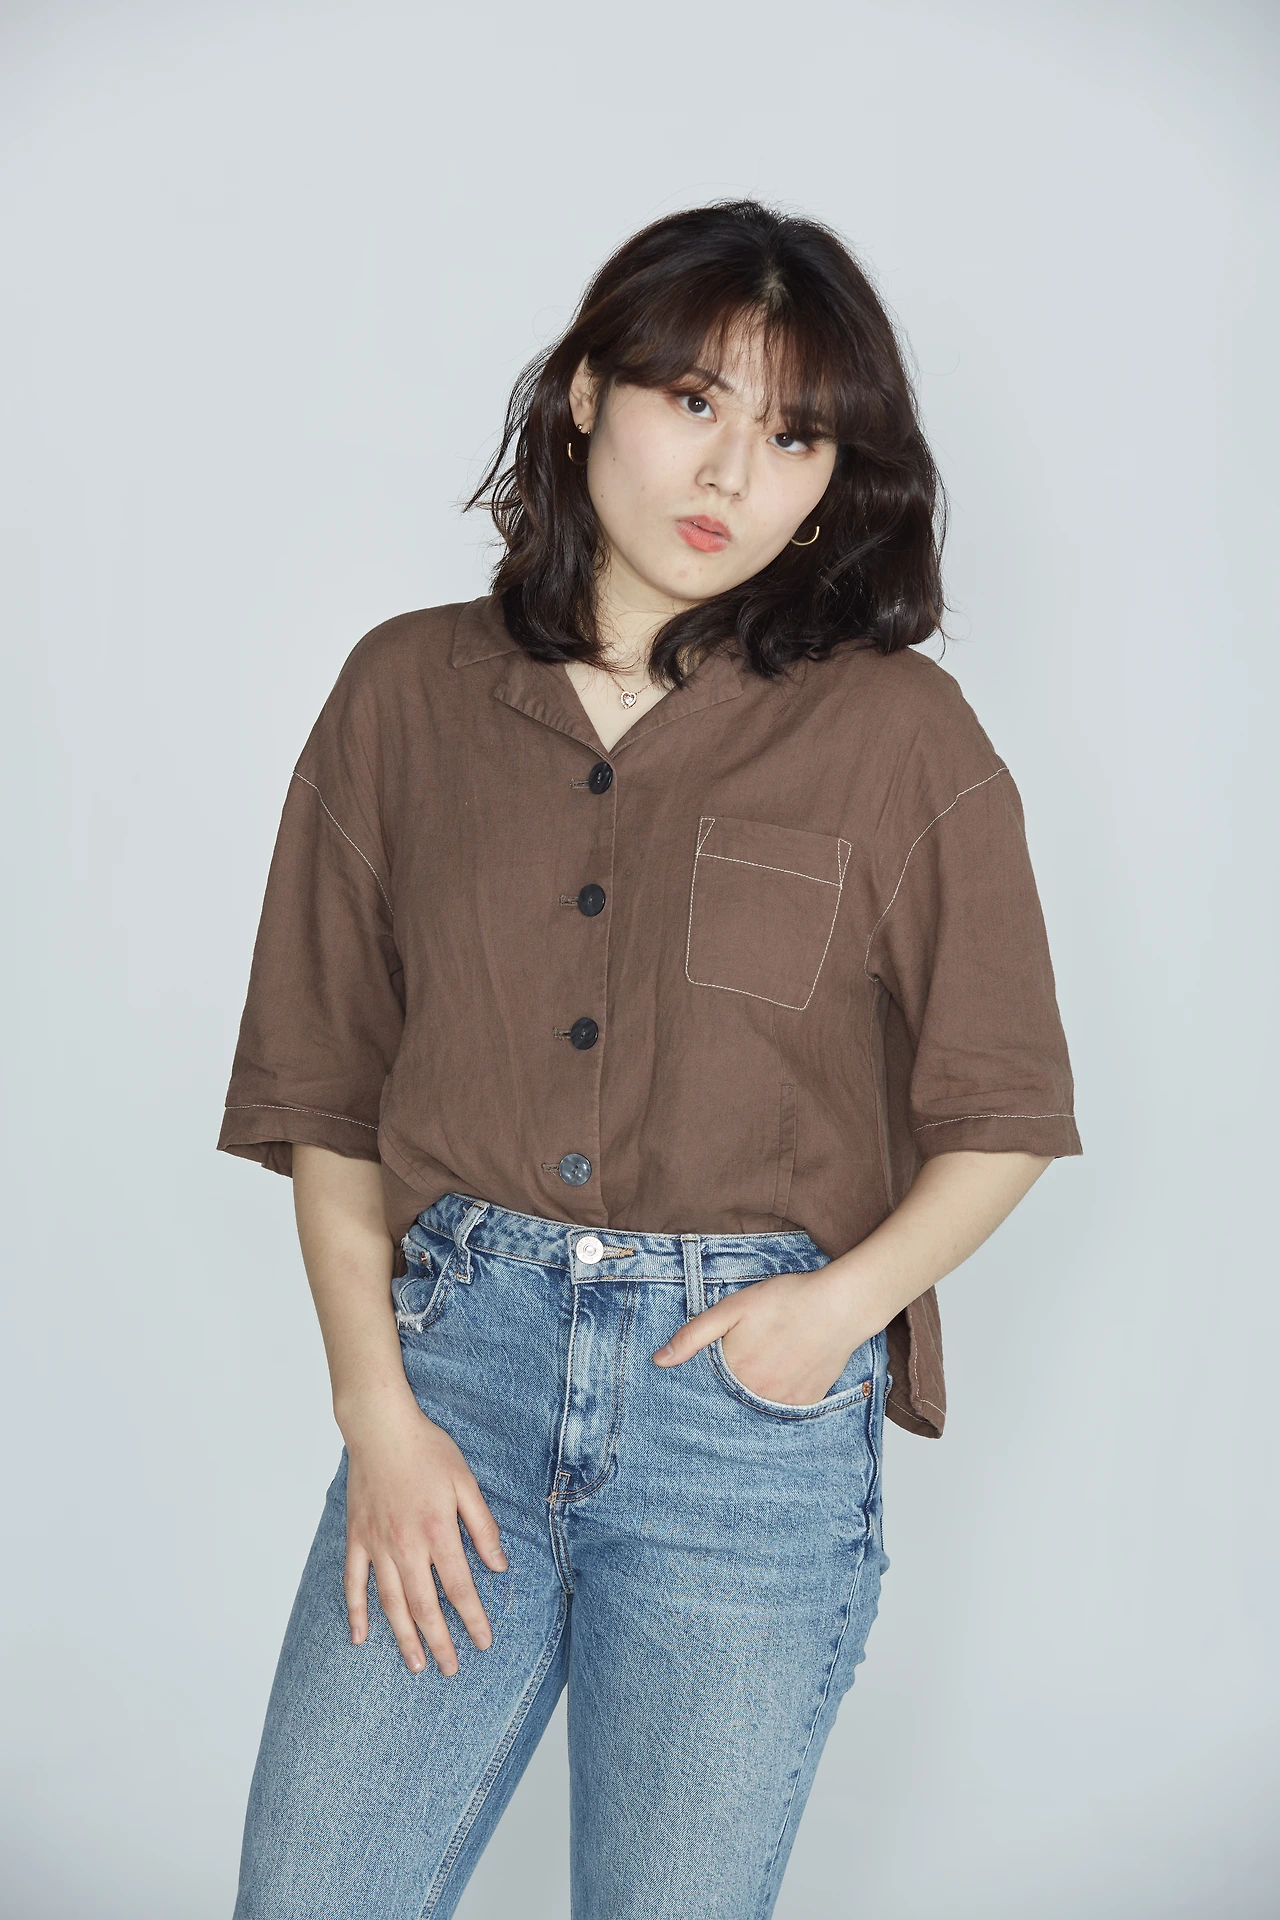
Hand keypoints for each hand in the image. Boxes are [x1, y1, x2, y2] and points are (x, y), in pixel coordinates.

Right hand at [342, 1393, 508, 1675]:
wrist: (381, 1428)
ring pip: (391, 1603)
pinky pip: (353, 1583)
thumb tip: (499, 1565)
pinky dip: (356, 1612)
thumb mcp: (466, 1482)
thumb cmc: (427, 1450)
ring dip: (403, 1637)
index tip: (484, 1642)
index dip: (473, 1618)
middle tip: (450, 1669)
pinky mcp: (356, 1539)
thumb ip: (482, 1526)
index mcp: (437, 1532)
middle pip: (424, 1606)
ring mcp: (377, 1545)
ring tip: (415, 1665)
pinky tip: (361, 1637)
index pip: (459, 1587)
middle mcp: (405, 1546)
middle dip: (440, 1641)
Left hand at [651, 1267, 880, 1405]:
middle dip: (731, 1388)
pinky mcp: (809, 1402)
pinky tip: (786, 1371)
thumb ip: (693, 1336)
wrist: (839, 1305)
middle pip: (733, 1401)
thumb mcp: (731, 1309)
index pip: (708, 1390)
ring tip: (766, 1365)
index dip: (707, 1381)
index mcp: (735, 1375)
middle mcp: (758, 1397)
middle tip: (747, 1360)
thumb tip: (659, 1361)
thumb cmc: (785, 1301)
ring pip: (758, 1406)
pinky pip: (785, 1408)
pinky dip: (780, 1395)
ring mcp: (785, 1403)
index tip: (711, 1371)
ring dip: (756, 1393)